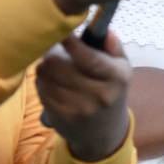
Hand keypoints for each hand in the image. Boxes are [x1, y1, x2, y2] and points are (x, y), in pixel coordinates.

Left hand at [36, 29, 132, 160]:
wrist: (104, 133)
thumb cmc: (111, 90)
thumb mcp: (122, 68)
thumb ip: (114, 46)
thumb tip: (104, 30)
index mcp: (116, 77)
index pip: (88, 57)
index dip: (70, 43)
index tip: (60, 31)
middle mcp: (99, 95)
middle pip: (58, 64)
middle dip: (52, 52)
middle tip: (54, 50)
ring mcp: (78, 108)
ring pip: (45, 76)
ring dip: (44, 67)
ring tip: (52, 66)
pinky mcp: (61, 117)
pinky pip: (41, 90)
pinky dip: (42, 81)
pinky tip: (50, 81)